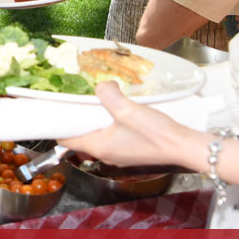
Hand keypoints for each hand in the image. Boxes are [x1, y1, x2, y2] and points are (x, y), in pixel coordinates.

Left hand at [61, 82, 203, 169]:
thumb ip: (109, 94)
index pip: (67, 140)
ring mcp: (120, 153)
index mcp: (99, 147)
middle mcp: (107, 153)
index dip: (56, 126)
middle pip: (81, 135)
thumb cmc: (157, 134)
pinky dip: (109, 122)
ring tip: (94, 101)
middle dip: (77, 118)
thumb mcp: (128, 109)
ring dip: (94, 119)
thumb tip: (102, 85)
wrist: (186, 147)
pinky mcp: (132, 149)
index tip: (52, 111)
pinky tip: (116, 109)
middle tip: (73, 100)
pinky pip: (113, 135)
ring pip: (98, 134)